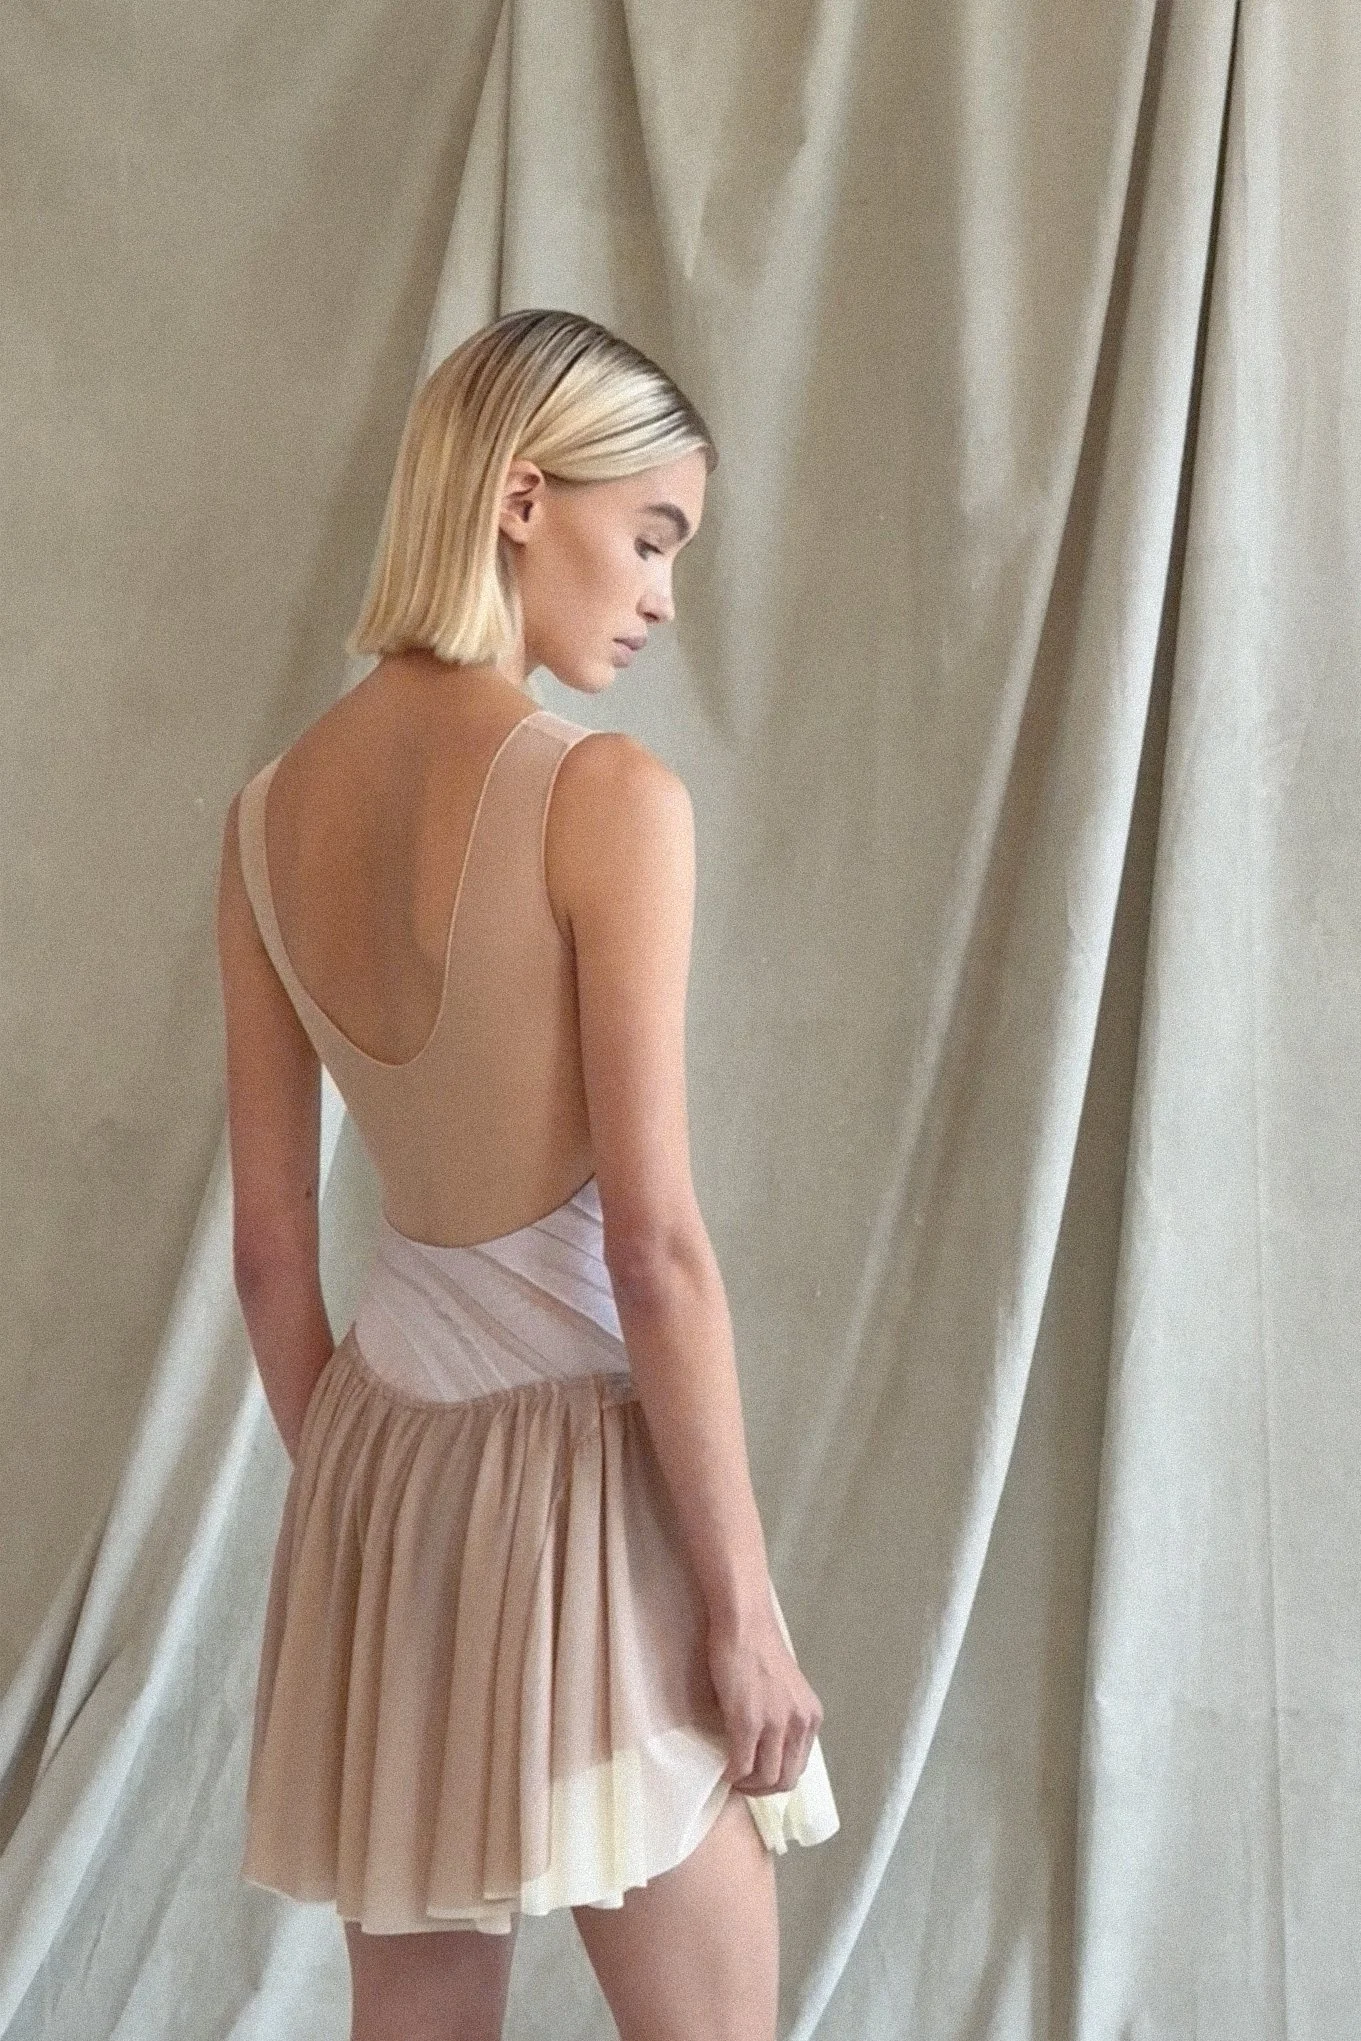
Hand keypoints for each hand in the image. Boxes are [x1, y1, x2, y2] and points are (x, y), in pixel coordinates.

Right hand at [706, 1599, 823, 1796]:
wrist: (744, 1624)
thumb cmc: (759, 1648)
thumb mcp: (786, 1690)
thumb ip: (784, 1718)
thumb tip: (767, 1747)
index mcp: (811, 1717)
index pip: (799, 1766)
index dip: (776, 1777)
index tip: (757, 1774)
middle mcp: (800, 1724)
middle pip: (786, 1780)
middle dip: (763, 1790)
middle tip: (743, 1783)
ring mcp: (775, 1725)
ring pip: (766, 1779)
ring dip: (746, 1785)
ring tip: (732, 1776)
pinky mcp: (748, 1722)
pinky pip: (741, 1765)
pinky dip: (731, 1774)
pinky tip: (722, 1767)